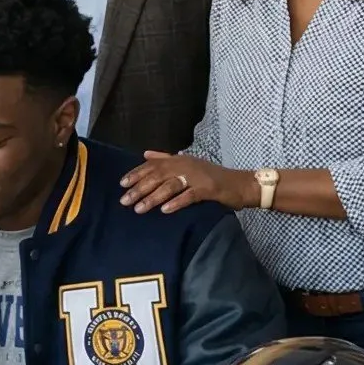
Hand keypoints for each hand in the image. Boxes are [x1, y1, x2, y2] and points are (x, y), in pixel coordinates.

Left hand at [119, 152, 238, 214]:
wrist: (241, 184)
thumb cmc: (212, 177)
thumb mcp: (188, 164)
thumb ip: (166, 159)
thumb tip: (144, 154)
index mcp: (180, 160)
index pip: (153, 165)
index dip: (137, 174)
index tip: (122, 184)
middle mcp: (187, 165)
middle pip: (158, 176)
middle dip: (140, 188)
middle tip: (124, 201)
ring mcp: (198, 177)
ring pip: (170, 186)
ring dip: (153, 197)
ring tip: (139, 208)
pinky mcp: (209, 189)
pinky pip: (189, 196)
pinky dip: (176, 202)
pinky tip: (165, 210)